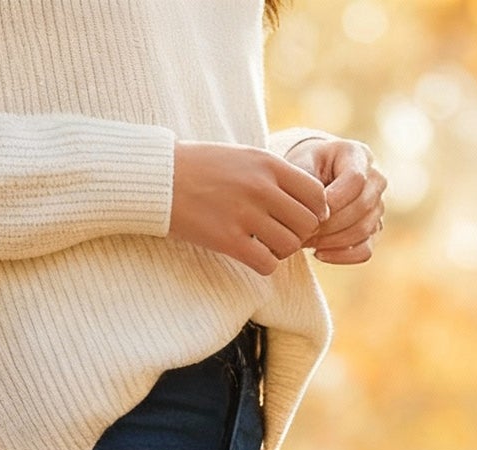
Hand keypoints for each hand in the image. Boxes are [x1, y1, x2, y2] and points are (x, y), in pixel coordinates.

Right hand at [168, 141, 329, 275]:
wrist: (160, 178)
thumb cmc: (200, 168)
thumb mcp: (243, 157)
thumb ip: (273, 175)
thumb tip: (307, 199)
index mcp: (268, 164)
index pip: (316, 194)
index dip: (315, 212)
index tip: (300, 218)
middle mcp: (261, 187)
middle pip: (307, 223)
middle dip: (299, 235)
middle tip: (282, 236)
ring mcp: (244, 214)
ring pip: (289, 246)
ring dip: (281, 251)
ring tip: (265, 245)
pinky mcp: (227, 240)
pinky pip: (266, 263)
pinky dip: (264, 265)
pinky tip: (251, 256)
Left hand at [282, 136, 387, 262]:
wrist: (312, 178)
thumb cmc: (304, 169)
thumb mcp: (300, 165)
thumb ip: (307, 183)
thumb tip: (316, 215)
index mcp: (358, 155)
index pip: (356, 180)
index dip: (333, 200)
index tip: (309, 211)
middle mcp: (375, 179)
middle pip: (362, 207)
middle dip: (329, 224)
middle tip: (302, 232)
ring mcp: (378, 205)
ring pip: (364, 230)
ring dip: (332, 241)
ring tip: (306, 241)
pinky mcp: (374, 229)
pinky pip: (365, 250)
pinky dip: (341, 257)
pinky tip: (318, 253)